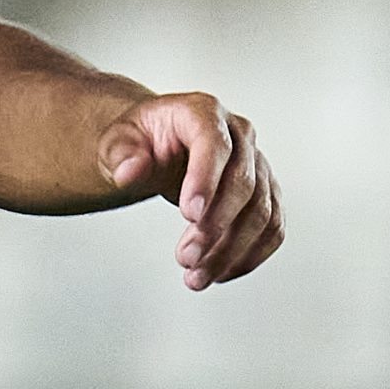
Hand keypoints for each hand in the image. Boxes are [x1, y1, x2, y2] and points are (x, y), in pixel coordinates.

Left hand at [96, 92, 281, 289]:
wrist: (158, 146)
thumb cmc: (139, 140)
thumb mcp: (117, 140)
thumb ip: (120, 153)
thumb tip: (129, 172)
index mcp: (203, 111)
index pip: (214, 143)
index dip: (206, 178)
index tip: (189, 214)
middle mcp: (239, 134)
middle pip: (243, 183)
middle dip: (215, 226)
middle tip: (184, 258)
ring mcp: (258, 164)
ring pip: (262, 213)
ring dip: (232, 251)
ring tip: (196, 277)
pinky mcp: (267, 193)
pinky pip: (272, 229)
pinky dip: (249, 255)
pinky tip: (219, 273)